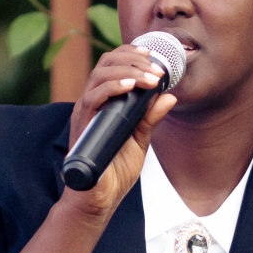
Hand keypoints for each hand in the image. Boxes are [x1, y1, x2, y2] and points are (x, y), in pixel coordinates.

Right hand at [63, 45, 176, 220]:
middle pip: (105, 63)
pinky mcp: (82, 124)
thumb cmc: (116, 170)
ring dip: (128, 71)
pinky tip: (131, 86)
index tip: (153, 56)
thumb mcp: (140, 140)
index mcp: (104, 102)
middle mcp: (92, 102)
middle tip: (157, 71)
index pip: (112, 65)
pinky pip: (93, 97)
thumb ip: (151, 118)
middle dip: (134, 60)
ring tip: (150, 79)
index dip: (130, 54)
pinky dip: (113, 87)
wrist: (100, 197)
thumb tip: (170, 97)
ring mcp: (85, 112)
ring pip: (99, 75)